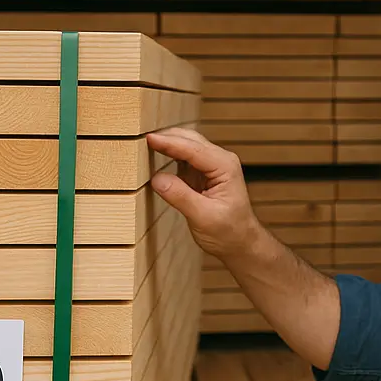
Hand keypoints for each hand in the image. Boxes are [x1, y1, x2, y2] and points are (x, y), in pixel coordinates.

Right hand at [145, 127, 262, 257]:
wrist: (240, 243)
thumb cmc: (229, 232)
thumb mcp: (203, 217)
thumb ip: (180, 196)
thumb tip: (156, 178)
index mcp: (225, 166)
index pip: (193, 149)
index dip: (169, 142)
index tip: (148, 138)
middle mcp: (220, 160)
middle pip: (189, 140)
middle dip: (166, 136)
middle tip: (141, 138)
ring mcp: (211, 165)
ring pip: (186, 145)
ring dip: (167, 143)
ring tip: (144, 143)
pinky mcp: (201, 173)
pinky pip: (183, 158)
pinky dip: (169, 154)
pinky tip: (155, 154)